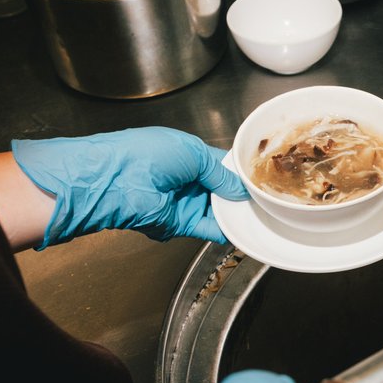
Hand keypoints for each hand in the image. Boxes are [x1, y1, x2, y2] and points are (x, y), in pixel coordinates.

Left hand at [11, 127, 247, 246]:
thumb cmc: (145, 156)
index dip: (242, 173)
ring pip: (218, 211)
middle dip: (243, 195)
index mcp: (189, 155)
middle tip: (268, 199)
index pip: (223, 166)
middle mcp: (187, 179)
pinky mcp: (178, 223)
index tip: (263, 178)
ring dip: (236, 214)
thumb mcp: (191, 152)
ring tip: (261, 214)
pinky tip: (243, 229)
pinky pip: (208, 229)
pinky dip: (225, 230)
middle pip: (223, 191)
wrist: (113, 181)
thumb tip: (239, 187)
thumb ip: (218, 172)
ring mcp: (183, 202)